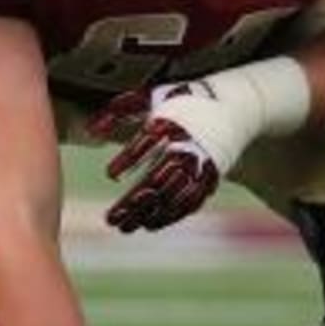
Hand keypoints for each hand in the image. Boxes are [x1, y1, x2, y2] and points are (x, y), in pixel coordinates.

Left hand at [88, 82, 222, 232]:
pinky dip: (169, 216)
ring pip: (172, 197)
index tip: (110, 175)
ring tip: (124, 227)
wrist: (235, 107)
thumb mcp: (152, 97)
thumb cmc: (184, 100)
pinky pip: (189, 203)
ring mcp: (200, 165)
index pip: (148, 143)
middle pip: (158, 178)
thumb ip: (120, 110)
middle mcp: (187, 146)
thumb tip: (90, 130)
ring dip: (147, 214)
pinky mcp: (210, 179)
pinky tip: (149, 225)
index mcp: (171, 122)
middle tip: (110, 219)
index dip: (129, 158)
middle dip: (133, 201)